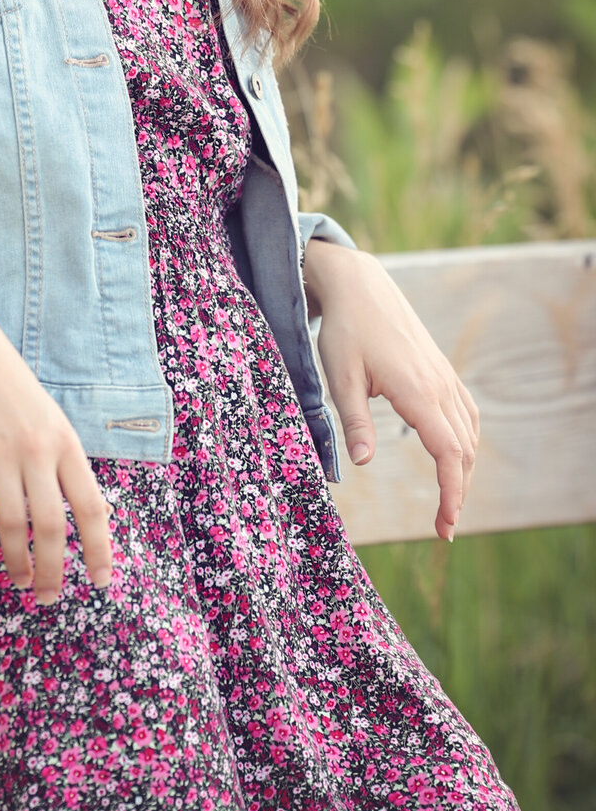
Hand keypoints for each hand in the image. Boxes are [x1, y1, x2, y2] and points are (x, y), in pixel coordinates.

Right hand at [0, 283, 112, 603]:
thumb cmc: (16, 391)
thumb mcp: (55, 421)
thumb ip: (69, 465)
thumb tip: (92, 514)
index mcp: (67, 444)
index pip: (91, 507)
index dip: (99, 549)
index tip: (100, 582)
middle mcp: (38, 450)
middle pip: (50, 526)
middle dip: (51, 570)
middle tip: (47, 598)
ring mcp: (0, 451)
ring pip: (11, 523)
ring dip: (14, 560)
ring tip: (17, 582)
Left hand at [302, 241, 479, 540]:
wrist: (360, 284)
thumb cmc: (345, 330)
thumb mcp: (341, 377)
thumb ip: (354, 421)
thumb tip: (363, 464)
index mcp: (417, 391)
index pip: (448, 453)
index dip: (451, 493)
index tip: (445, 526)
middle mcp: (439, 385)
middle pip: (464, 449)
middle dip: (458, 491)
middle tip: (443, 526)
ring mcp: (443, 375)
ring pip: (469, 432)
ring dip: (464, 468)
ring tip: (449, 498)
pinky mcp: (440, 368)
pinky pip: (466, 411)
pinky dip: (465, 440)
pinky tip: (453, 454)